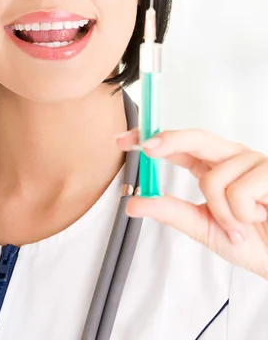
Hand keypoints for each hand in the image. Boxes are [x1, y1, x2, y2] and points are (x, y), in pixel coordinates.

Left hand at [116, 128, 267, 279]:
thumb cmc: (251, 241)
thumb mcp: (204, 227)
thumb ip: (171, 211)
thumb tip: (133, 202)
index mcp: (212, 167)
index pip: (178, 147)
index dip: (151, 138)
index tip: (124, 140)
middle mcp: (230, 157)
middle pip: (194, 138)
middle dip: (169, 141)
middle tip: (147, 148)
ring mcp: (252, 161)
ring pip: (213, 179)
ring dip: (224, 214)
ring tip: (242, 224)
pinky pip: (238, 193)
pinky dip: (243, 215)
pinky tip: (261, 215)